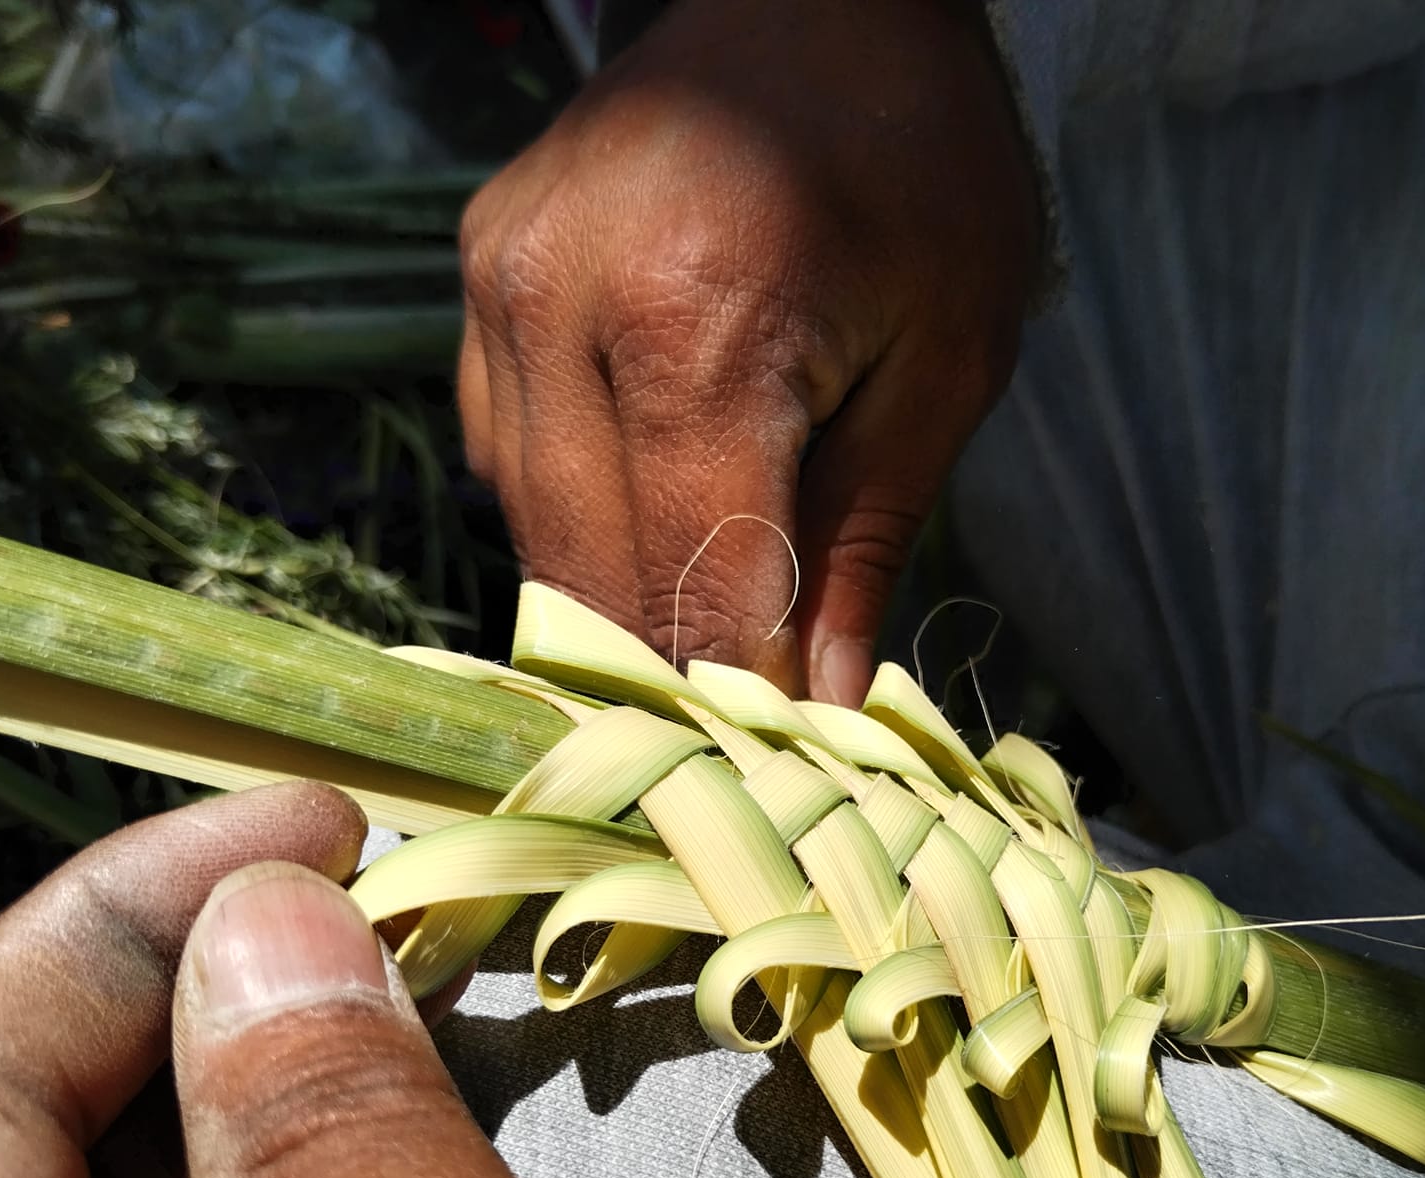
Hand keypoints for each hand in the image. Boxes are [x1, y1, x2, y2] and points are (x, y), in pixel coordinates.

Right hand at [460, 0, 1038, 702]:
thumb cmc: (917, 161)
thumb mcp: (945, 355)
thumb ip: (865, 541)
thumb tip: (814, 710)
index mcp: (693, 325)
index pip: (693, 585)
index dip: (744, 698)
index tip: (789, 770)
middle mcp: (559, 307)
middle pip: (593, 577)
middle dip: (679, 672)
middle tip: (753, 726)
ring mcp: (499, 288)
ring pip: (535, 531)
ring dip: (622, 604)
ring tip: (713, 628)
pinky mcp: (478, 279)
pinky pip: (507, 458)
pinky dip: (580, 516)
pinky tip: (652, 511)